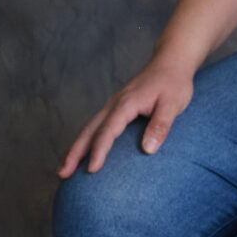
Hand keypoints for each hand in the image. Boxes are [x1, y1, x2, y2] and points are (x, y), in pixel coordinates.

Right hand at [58, 55, 196, 176]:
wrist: (170, 62)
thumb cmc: (174, 83)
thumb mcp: (173, 104)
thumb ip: (161, 126)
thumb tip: (148, 149)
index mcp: (126, 104)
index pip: (108, 131)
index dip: (99, 151)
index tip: (92, 170)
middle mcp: (114, 104)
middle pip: (89, 130)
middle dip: (74, 152)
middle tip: (62, 174)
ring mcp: (113, 105)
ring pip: (88, 128)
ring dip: (75, 148)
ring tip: (64, 169)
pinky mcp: (116, 108)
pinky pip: (96, 126)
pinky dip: (85, 140)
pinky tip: (82, 152)